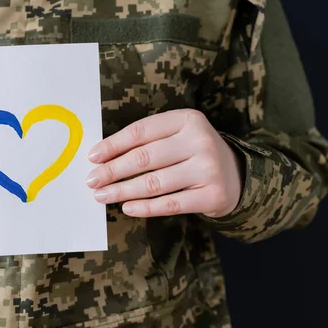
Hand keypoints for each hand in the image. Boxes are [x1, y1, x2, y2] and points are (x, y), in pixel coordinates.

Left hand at [86, 109, 242, 218]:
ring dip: (122, 191)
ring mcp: (208, 168)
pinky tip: (127, 207)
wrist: (235, 176)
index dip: (113, 145)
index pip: (141, 132)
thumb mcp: (175, 136)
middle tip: (92, 180)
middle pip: (145, 158)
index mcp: (187, 119)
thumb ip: (145, 142)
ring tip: (102, 196)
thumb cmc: (192, 153)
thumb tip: (101, 158)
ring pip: (154, 183)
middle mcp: (200, 141)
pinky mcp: (212, 195)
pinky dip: (145, 207)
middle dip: (113, 171)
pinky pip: (170, 204)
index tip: (92, 157)